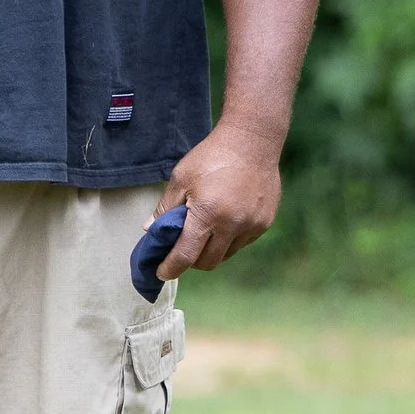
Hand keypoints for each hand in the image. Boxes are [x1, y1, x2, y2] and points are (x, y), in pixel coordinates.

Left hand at [155, 116, 283, 273]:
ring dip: (212, 250)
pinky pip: (242, 242)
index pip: (185, 255)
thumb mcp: (181, 178)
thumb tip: (150, 231)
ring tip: (206, 231)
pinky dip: (230, 239)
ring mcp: (251, 225)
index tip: (161, 272)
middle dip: (191, 261)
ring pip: (227, 254)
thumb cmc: (211, 156)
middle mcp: (231, 225)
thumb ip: (166, 208)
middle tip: (182, 250)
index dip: (170, 268)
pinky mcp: (264, 222)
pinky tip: (226, 219)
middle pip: (207, 262)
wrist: (253, 140)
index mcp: (207, 214)